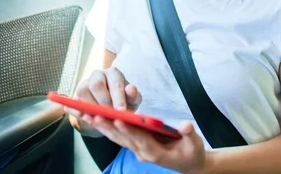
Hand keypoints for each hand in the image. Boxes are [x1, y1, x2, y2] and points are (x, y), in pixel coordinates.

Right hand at [65, 67, 141, 132]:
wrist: (110, 107)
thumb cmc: (125, 101)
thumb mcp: (133, 100)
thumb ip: (134, 95)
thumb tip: (130, 89)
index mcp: (113, 73)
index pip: (115, 83)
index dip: (118, 97)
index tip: (121, 111)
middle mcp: (98, 75)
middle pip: (96, 84)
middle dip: (103, 101)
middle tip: (110, 115)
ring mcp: (85, 83)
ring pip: (83, 92)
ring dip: (91, 107)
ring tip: (100, 118)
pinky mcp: (75, 95)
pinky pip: (73, 102)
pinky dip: (77, 110)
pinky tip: (85, 117)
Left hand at [82, 116, 206, 173]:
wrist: (190, 165)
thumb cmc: (192, 152)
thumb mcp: (194, 143)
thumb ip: (188, 133)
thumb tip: (186, 125)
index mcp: (155, 152)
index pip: (139, 138)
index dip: (128, 128)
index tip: (117, 118)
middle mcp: (142, 152)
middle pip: (121, 137)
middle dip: (106, 125)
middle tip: (91, 114)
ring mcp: (137, 150)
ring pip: (116, 137)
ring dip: (101, 126)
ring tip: (86, 114)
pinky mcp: (136, 146)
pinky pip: (118, 137)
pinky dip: (106, 127)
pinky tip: (95, 118)